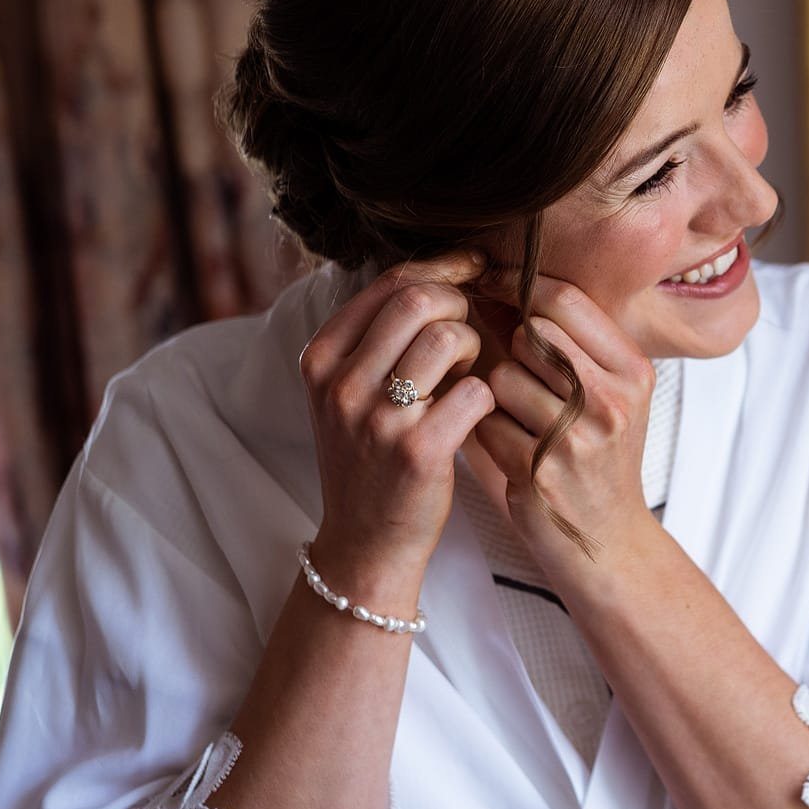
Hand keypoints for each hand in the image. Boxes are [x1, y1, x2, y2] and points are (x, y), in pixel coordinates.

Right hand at [299, 250, 495, 597]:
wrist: (365, 541)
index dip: (441, 266)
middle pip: (418, 299)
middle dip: (460, 303)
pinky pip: (476, 390)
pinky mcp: (419, 452)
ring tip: (468, 373)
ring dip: (475, 347)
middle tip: (471, 328)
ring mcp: (377, 419)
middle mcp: (341, 384)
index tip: (472, 268)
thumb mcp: (350, 392)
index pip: (389, 283)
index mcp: (320, 359)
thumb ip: (381, 337)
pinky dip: (488, 394)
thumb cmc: (371, 457)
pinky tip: (477, 411)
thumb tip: (444, 273)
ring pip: (448, 337)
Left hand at [470, 273, 662, 598]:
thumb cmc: (601, 457)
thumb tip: (499, 281)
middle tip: (521, 373)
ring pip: (501, 376)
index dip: (518, 286)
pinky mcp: (538, 471)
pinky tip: (508, 443)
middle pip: (529, 334)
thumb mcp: (611, 394)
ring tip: (519, 416)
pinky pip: (485, 420)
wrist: (608, 538)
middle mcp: (611, 401)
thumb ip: (570, 342)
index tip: (491, 285)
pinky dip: (485, 427)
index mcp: (633, 371)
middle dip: (511, 348)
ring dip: (496, 392)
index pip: (565, 301)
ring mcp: (575, 438)